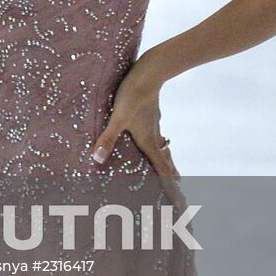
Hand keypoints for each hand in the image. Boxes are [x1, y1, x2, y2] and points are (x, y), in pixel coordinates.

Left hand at [89, 61, 183, 207]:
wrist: (148, 73)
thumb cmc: (132, 97)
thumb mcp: (117, 119)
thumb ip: (107, 139)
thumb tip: (97, 159)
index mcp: (148, 142)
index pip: (162, 171)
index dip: (170, 188)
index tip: (179, 203)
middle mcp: (154, 136)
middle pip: (165, 162)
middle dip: (170, 178)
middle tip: (178, 192)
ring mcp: (154, 124)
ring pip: (162, 148)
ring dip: (166, 161)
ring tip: (171, 170)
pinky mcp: (151, 113)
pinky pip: (157, 135)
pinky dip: (159, 145)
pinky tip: (155, 139)